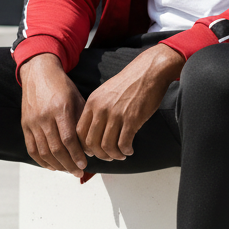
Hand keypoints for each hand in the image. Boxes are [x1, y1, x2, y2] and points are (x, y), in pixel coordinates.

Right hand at [19, 54, 87, 176]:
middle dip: (69, 164)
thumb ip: (82, 122)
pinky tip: (52, 166)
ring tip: (67, 171)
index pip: (68, 139)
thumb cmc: (62, 86)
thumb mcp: (77, 99)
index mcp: (60, 109)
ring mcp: (33, 122)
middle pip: (56, 149)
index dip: (76, 155)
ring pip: (44, 152)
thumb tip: (89, 148)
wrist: (39, 73)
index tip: (84, 164)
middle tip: (79, 172)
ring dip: (57, 165)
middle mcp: (44, 117)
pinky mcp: (25, 125)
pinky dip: (41, 161)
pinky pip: (32, 148)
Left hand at [77, 44, 184, 160]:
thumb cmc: (129, 83)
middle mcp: (101, 109)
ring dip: (114, 155)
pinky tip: (130, 150)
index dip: (84, 146)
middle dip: (99, 154)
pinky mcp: (131, 119)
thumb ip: (98, 108)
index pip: (79, 131)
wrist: (149, 71)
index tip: (93, 151)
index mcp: (92, 102)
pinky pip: (123, 144)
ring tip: (121, 155)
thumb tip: (95, 130)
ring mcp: (116, 114)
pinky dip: (125, 151)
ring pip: (107, 146)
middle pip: (91, 142)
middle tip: (109, 156)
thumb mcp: (105, 92)